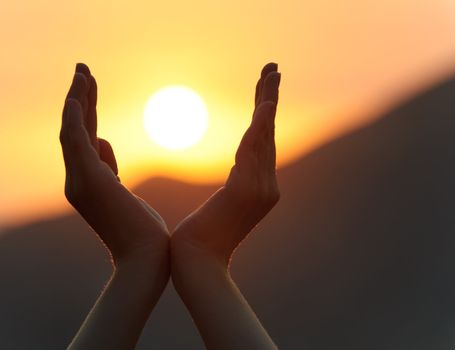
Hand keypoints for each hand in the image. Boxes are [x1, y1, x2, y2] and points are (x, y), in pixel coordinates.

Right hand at [61, 64, 169, 348]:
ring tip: (82, 72)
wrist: (146, 262)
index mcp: (90, 182)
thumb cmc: (142, 233)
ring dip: (77, 100)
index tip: (91, 90)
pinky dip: (75, 118)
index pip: (86, 139)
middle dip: (81, 98)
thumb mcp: (125, 194)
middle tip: (83, 70)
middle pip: (77, 130)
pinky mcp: (90, 182)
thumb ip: (108, 167)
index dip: (88, 112)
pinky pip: (77, 142)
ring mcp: (81, 182)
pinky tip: (77, 97)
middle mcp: (79, 180)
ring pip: (73, 131)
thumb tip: (101, 140)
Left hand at [171, 63, 280, 270]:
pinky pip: (253, 153)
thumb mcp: (218, 206)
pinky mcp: (245, 192)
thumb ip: (234, 184)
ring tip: (270, 74)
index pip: (262, 143)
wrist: (196, 267)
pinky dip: (259, 128)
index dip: (264, 115)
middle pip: (268, 134)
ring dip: (267, 103)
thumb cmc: (200, 239)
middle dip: (269, 99)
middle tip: (273, 68)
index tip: (264, 91)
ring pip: (264, 138)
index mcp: (259, 188)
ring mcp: (260, 190)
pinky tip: (264, 106)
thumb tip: (237, 169)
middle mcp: (267, 187)